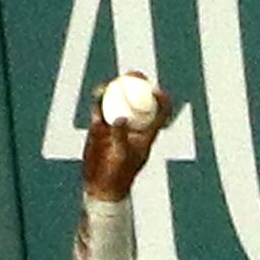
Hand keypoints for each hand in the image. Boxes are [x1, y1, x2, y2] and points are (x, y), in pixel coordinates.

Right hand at [82, 82, 173, 198]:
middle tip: (133, 74)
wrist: (100, 185)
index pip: (160, 113)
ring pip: (119, 102)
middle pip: (139, 100)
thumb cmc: (118, 174)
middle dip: (137, 84)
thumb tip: (119, 118)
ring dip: (116, 89)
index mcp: (147, 134)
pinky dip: (100, 101)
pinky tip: (98, 92)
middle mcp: (133, 126)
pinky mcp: (101, 128)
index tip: (155, 89)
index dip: (161, 99)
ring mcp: (117, 126)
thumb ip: (120, 136)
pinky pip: (101, 110)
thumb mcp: (122, 155)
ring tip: (113, 80)